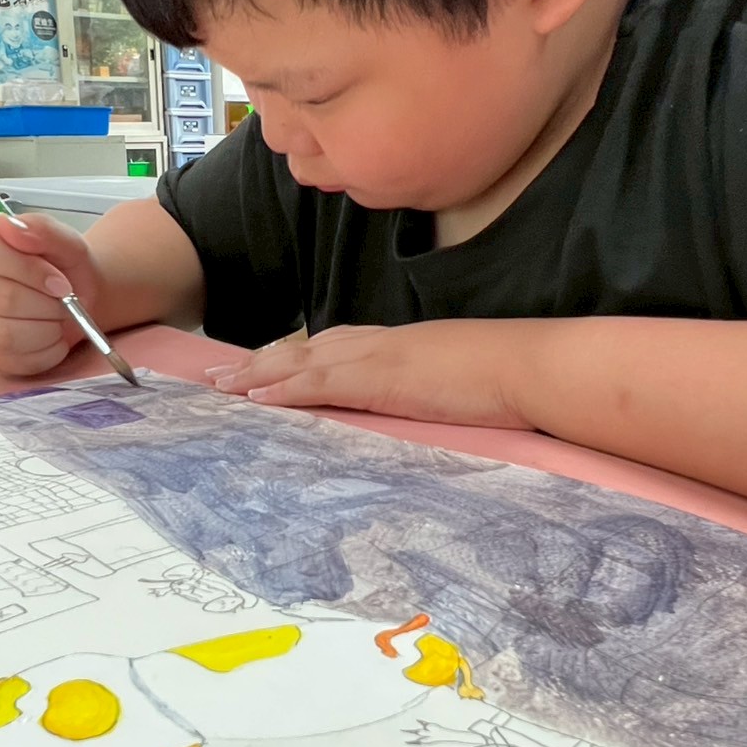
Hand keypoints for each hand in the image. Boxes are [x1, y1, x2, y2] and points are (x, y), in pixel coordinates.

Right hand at [0, 211, 101, 376]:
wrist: (73, 299)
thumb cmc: (62, 266)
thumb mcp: (64, 240)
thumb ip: (42, 229)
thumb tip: (10, 226)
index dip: (29, 269)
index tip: (60, 281)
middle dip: (45, 304)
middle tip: (65, 301)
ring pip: (2, 334)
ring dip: (46, 328)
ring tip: (58, 316)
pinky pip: (9, 358)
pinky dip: (43, 350)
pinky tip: (50, 335)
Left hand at [207, 321, 538, 428]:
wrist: (528, 366)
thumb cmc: (508, 377)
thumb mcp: (458, 381)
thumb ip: (430, 388)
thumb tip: (422, 403)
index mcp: (398, 345)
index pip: (333, 347)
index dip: (293, 357)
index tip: (263, 366)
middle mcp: (379, 343)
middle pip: (305, 349)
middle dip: (260, 363)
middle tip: (219, 376)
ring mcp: (376, 358)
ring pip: (300, 362)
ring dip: (256, 375)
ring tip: (218, 387)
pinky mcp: (379, 379)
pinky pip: (319, 383)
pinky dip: (283, 389)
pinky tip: (254, 398)